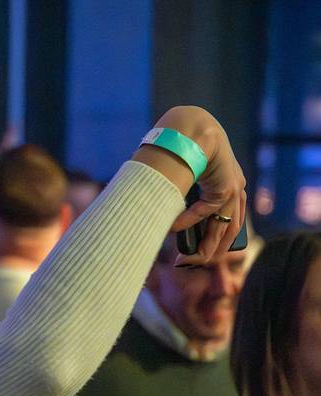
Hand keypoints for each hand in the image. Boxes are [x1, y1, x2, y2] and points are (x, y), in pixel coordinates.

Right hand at [141, 106, 246, 263]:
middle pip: (229, 229)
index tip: (200, 254)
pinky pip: (206, 212)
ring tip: (189, 258)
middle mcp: (235, 189)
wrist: (191, 129)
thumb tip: (164, 221)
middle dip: (212, 250)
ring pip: (223, 227)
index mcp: (229, 187)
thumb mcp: (189, 181)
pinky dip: (188, 222)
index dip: (214, 239)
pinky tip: (173, 229)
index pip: (227, 221)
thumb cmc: (186, 151)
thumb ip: (184, 201)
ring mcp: (233, 188)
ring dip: (205, 245)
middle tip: (195, 262)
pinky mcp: (226, 187)